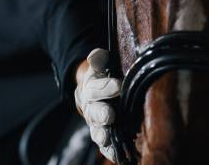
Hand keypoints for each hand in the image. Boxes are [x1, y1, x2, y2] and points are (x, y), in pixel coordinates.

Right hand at [74, 48, 120, 162]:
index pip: (95, 87)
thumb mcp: (100, 64)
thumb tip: (97, 54)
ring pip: (97, 131)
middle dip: (101, 114)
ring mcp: (96, 124)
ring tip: (107, 138)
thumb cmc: (104, 77)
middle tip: (110, 115)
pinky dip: (109, 151)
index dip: (105, 87)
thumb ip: (99, 59)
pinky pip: (105, 146)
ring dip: (102, 135)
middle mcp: (91, 107)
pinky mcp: (103, 137)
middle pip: (94, 112)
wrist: (96, 93)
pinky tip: (118, 157)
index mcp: (90, 88)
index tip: (118, 85)